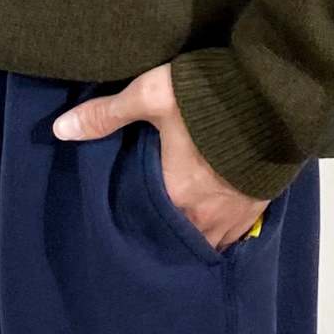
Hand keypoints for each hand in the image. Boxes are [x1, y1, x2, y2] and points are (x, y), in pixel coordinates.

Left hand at [51, 63, 268, 251]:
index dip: (138, 221)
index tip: (128, 219)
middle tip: (154, 222)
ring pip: (209, 238)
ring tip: (183, 222)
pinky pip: (237, 232)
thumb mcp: (151, 96)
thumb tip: (59, 129)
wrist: (274, 95)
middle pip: (178, 235)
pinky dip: (223, 227)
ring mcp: (236, 214)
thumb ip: (106, 114)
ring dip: (195, 231)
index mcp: (174, 195)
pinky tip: (216, 216)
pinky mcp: (260, 205)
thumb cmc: (207, 98)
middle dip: (166, 231)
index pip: (147, 223)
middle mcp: (204, 215)